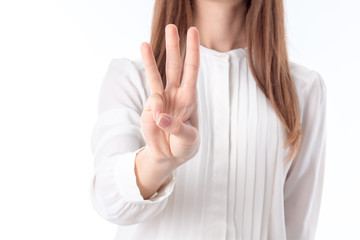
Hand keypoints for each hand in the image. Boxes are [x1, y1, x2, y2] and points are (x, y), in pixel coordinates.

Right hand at [139, 24, 199, 168]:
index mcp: (189, 97)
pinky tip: (159, 124)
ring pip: (154, 76)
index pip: (192, 69)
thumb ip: (177, 128)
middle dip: (173, 46)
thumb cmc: (185, 145)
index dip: (192, 50)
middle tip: (171, 26)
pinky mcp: (148, 110)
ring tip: (144, 43)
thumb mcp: (189, 139)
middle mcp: (174, 94)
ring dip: (150, 60)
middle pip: (173, 66)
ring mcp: (159, 101)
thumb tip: (159, 115)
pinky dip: (154, 116)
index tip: (193, 30)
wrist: (169, 156)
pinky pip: (150, 107)